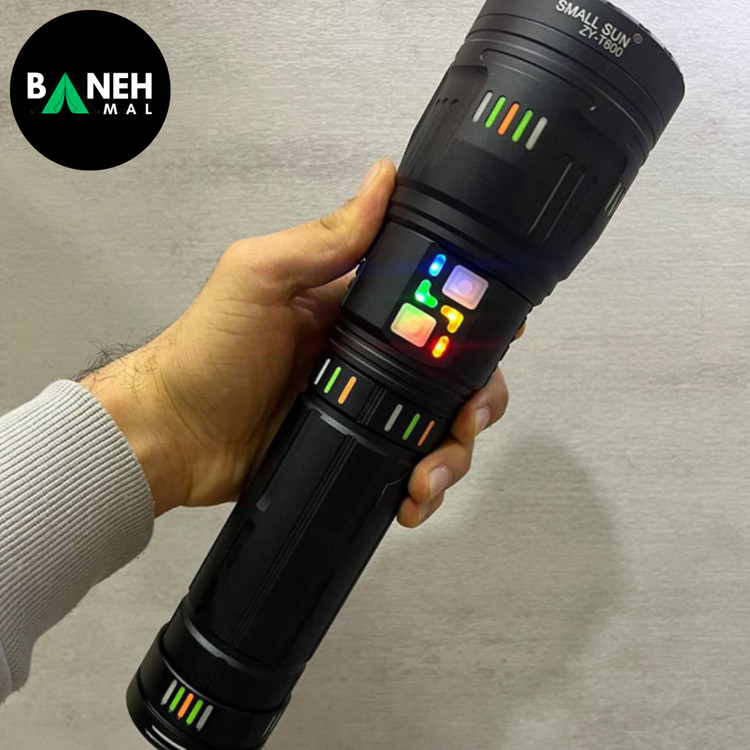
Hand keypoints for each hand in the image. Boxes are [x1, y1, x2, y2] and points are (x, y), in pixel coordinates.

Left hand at [82, 160, 517, 522]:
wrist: (172, 436)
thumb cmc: (208, 350)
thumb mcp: (259, 278)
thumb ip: (323, 240)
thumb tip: (385, 178)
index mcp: (357, 310)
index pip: (434, 306)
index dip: (475, 319)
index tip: (506, 332)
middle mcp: (372, 358)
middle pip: (453, 375)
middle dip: (477, 398)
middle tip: (467, 419)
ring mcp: (367, 410)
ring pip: (439, 428)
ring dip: (453, 452)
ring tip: (427, 477)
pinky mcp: (357, 453)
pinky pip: (406, 468)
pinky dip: (422, 488)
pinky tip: (411, 500)